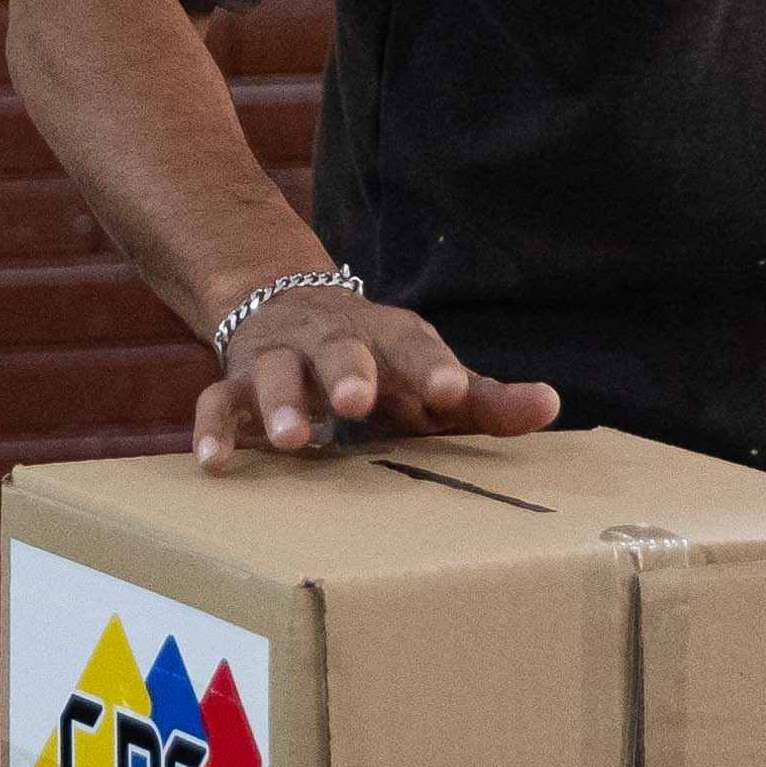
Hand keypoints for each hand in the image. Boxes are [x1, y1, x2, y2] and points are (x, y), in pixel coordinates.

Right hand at [192, 288, 560, 472]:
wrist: (289, 304)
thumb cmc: (378, 361)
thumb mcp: (428, 374)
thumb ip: (484, 400)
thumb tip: (551, 406)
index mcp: (387, 339)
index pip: (414, 346)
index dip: (434, 368)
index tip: (454, 391)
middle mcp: (332, 341)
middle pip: (338, 348)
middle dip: (347, 371)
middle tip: (359, 401)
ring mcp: (280, 358)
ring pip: (273, 373)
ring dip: (281, 403)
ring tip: (292, 439)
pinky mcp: (236, 379)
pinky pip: (217, 399)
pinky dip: (214, 427)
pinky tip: (217, 462)